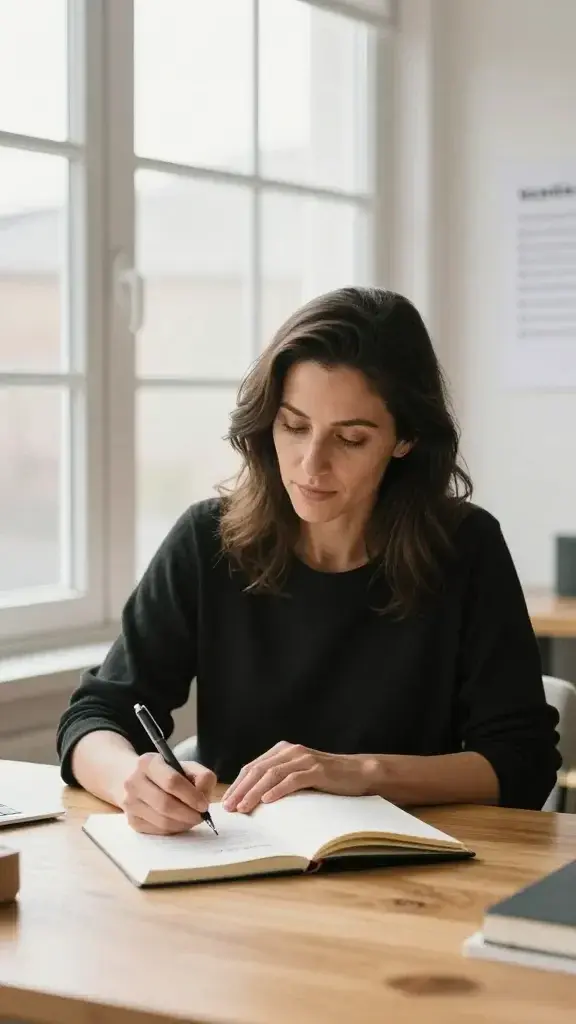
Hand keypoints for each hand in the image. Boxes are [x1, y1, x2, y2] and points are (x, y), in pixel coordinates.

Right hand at [121, 753, 215, 833]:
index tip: (204, 804)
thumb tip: (203, 796)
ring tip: (192, 819)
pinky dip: (173, 829)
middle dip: (188, 813)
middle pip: (165, 804)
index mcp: (148, 762)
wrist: (140, 781)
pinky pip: (157, 830)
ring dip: (182, 823)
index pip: (171, 781)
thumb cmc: (169, 774)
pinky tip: (180, 822)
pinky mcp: (131, 820)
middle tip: (200, 816)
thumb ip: (202, 777)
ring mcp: (130, 802)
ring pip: (161, 820)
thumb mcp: (187, 767)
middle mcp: (133, 782)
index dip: (191, 795)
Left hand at [222, 742, 373, 813]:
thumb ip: (278, 779)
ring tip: (243, 807)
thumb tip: (251, 800)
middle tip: (229, 808)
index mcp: (282, 750)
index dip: (237, 785)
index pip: (252, 767)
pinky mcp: (317, 769)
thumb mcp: (298, 775)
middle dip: (241, 789)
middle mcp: (290, 751)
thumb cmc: (325, 778)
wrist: (357, 773)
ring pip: (272, 774)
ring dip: (255, 792)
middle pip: (258, 770)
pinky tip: (267, 801)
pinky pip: (293, 780)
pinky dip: (278, 790)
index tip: (226, 802)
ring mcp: (304, 759)